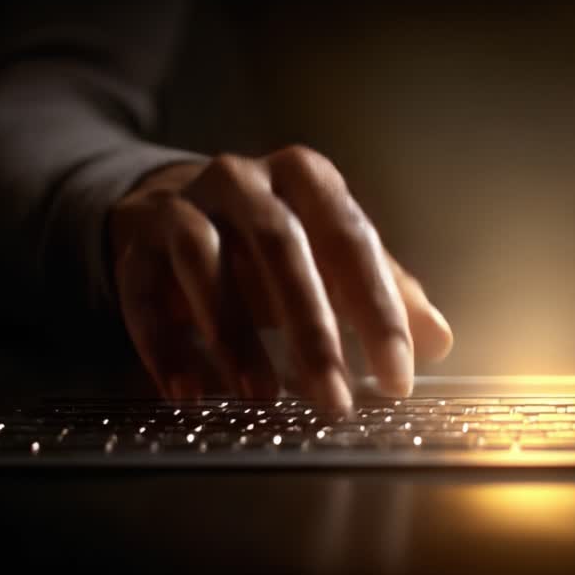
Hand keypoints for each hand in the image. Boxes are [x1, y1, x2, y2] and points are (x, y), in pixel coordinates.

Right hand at [108, 146, 452, 408]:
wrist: (176, 206)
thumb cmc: (273, 240)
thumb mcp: (331, 254)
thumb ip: (386, 291)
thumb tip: (438, 340)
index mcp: (305, 176)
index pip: (350, 238)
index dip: (377, 310)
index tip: (398, 375)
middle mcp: (242, 179)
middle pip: (280, 245)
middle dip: (311, 328)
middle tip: (333, 398)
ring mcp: (182, 204)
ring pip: (204, 261)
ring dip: (234, 333)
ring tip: (261, 396)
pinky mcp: (135, 242)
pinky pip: (142, 293)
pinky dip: (164, 345)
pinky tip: (188, 392)